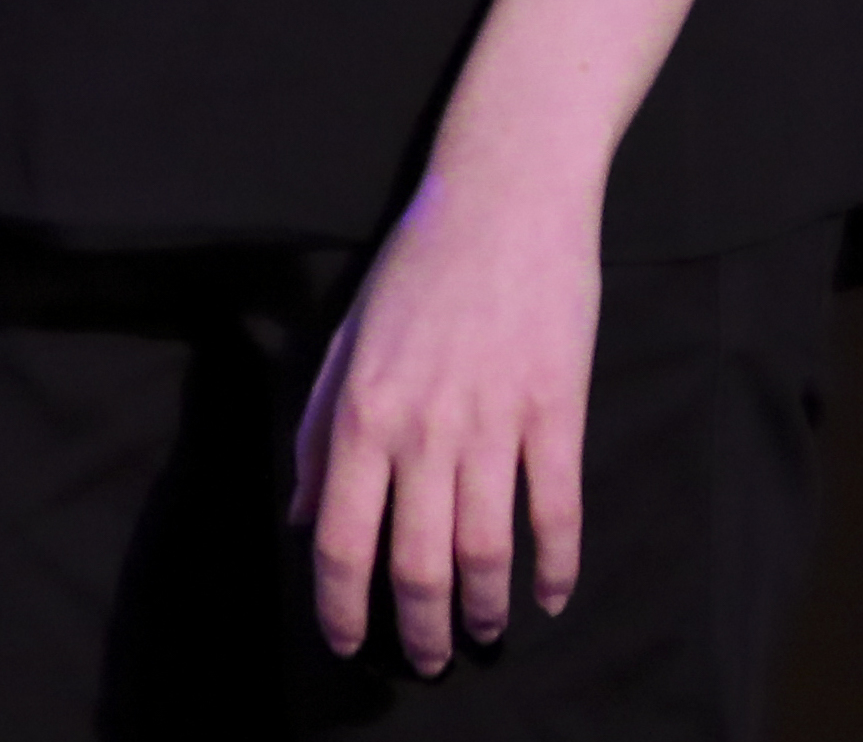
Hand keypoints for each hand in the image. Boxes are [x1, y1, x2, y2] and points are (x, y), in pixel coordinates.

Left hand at [294, 162, 602, 672]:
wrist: (500, 203)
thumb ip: (319, 435)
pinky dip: (555, 568)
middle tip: (428, 658)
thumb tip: (304, 516)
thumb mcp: (344, 345)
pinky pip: (558, 513)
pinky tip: (547, 597)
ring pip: (487, 552)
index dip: (342, 606)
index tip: (348, 643)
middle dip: (420, 629)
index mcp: (361, 413)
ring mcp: (495, 423)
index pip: (342, 540)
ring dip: (485, 609)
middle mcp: (423, 429)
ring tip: (483, 633)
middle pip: (417, 563)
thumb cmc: (414, 272)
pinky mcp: (557, 414)